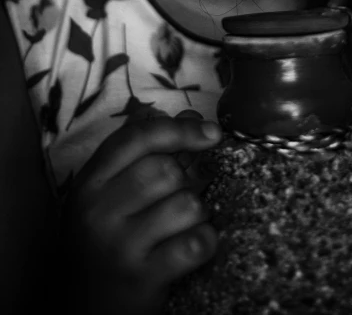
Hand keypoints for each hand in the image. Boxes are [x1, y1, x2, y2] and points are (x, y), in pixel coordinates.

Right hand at [59, 109, 221, 314]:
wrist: (81, 308)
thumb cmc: (100, 241)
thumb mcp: (105, 194)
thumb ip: (141, 151)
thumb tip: (189, 115)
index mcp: (89, 183)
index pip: (137, 138)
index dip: (180, 129)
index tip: (211, 133)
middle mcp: (99, 212)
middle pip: (165, 170)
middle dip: (187, 180)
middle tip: (185, 195)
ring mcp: (120, 247)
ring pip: (185, 205)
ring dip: (197, 213)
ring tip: (183, 224)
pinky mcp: (143, 279)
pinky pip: (194, 244)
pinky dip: (205, 242)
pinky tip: (192, 246)